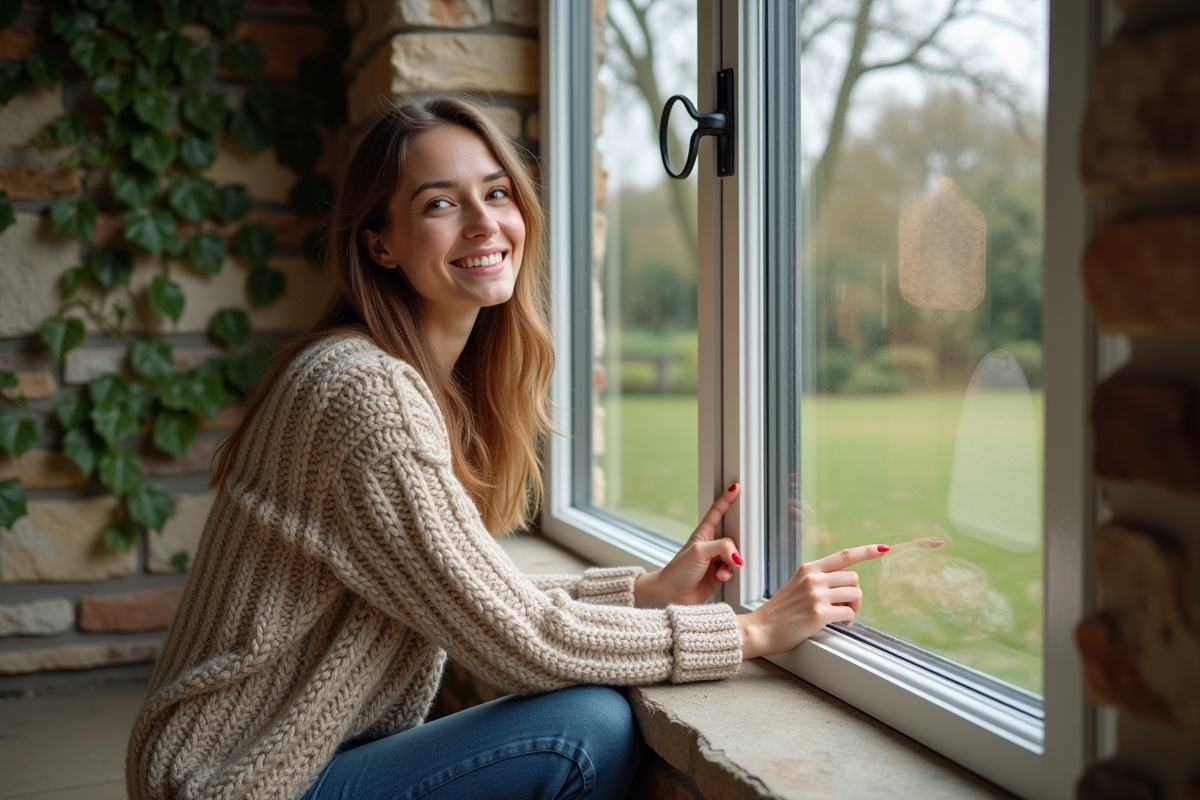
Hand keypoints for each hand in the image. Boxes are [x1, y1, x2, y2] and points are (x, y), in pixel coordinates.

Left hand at [634, 483, 741, 608]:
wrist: (671, 595)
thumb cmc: (678, 570)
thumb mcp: (699, 552)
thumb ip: (722, 547)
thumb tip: (739, 556)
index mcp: (703, 533)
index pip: (717, 511)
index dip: (726, 499)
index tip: (736, 487)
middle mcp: (711, 545)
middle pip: (731, 535)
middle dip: (737, 540)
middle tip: (737, 544)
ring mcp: (716, 560)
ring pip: (735, 554)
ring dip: (731, 562)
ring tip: (721, 568)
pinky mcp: (720, 574)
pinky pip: (733, 570)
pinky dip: (729, 573)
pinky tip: (720, 577)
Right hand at [737, 543, 889, 658]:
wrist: (759, 629)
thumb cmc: (779, 613)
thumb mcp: (796, 586)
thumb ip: (816, 580)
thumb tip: (843, 585)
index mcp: (808, 569)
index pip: (844, 555)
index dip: (867, 551)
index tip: (883, 549)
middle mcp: (813, 578)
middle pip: (854, 578)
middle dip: (855, 594)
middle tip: (846, 607)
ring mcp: (816, 595)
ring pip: (855, 594)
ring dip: (854, 607)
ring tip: (843, 616)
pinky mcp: (819, 613)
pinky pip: (848, 613)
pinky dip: (848, 620)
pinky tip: (839, 624)